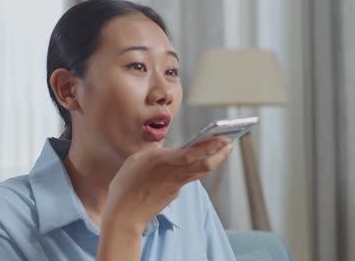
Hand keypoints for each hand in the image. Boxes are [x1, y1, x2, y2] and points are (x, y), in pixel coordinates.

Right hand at [103, 136, 232, 233]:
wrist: (125, 215)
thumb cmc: (125, 184)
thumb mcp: (135, 160)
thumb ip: (154, 153)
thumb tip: (165, 151)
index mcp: (161, 161)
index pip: (191, 154)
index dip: (209, 146)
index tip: (223, 138)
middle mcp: (173, 174)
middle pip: (204, 165)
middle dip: (220, 154)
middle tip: (229, 143)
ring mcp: (176, 186)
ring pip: (198, 172)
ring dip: (211, 160)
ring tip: (219, 150)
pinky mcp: (173, 194)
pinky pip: (186, 179)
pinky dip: (192, 169)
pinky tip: (192, 163)